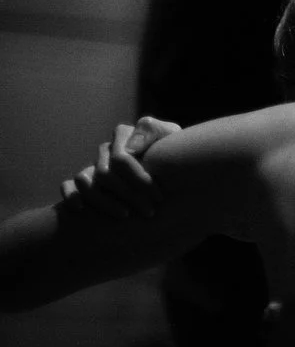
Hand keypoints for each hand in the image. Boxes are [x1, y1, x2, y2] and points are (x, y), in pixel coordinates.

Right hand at [60, 117, 181, 218]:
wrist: (174, 163)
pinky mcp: (86, 179)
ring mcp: (94, 164)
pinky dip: (71, 196)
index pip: (121, 159)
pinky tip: (81, 210)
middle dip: (129, 196)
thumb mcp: (169, 135)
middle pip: (106, 174)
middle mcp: (106, 149)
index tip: (158, 196)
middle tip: (149, 212)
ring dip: (102, 201)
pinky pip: (68, 186)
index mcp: (123, 135)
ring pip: (84, 182)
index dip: (139, 179)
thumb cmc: (173, 149)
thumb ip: (151, 131)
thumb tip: (128, 149)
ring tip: (125, 216)